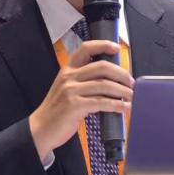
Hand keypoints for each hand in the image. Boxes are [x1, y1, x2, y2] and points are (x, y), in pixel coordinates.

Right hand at [28, 40, 133, 160]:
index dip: (103, 45)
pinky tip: (124, 108)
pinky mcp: (75, 106)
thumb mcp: (66, 89)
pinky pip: (102, 102)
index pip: (86, 49)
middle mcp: (69, 77)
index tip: (117, 48)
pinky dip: (117, 105)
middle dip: (121, 74)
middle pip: (102, 67)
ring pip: (105, 85)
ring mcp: (71, 91)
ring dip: (123, 91)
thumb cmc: (57, 111)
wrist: (41, 129)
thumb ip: (83, 82)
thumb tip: (110, 82)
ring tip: (132, 96)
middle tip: (131, 82)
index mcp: (68, 70)